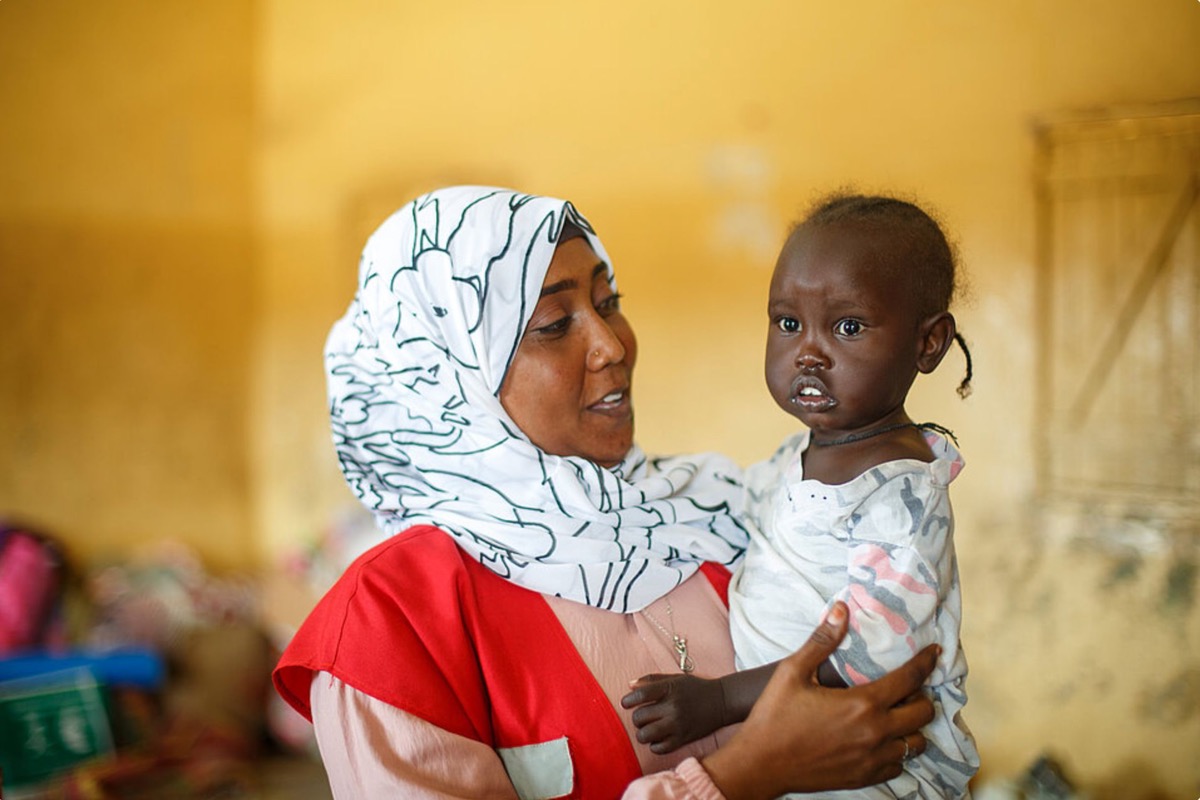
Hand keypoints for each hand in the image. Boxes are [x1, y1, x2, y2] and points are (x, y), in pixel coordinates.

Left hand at [621, 673, 725, 753]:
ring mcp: (678, 725)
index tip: (626, 703)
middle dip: (637, 717)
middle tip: (643, 716)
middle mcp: (673, 707)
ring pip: (645, 735)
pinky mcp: (683, 739)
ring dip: (643, 733)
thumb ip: (651, 680)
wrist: (721, 702)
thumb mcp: (674, 678)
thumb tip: (629, 686)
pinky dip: (654, 745)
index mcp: (669, 689)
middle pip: (639, 717)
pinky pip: (659, 748)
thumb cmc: (695, 688)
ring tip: (648, 728)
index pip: (640, 695)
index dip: (628, 700)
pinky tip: (658, 738)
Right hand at [701, 602, 936, 799]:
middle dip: (922, 696)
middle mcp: (875, 733)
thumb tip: (841, 609)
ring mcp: (872, 759)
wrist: (761, 764)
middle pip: (923, 713)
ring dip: (912, 727)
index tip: (934, 653)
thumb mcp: (793, 672)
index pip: (910, 679)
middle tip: (909, 688)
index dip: (926, 662)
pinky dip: (897, 751)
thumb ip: (822, 640)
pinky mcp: (864, 778)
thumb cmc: (774, 716)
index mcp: (862, 704)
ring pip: (916, 743)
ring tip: (898, 715)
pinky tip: (881, 741)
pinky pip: (898, 765)